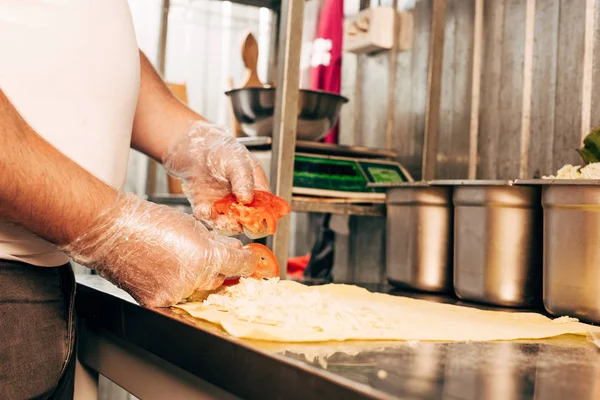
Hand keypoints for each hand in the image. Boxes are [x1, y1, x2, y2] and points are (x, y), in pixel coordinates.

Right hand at [60, 193, 257, 306]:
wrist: (110, 231)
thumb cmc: (147, 222)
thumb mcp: (191, 225)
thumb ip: (215, 240)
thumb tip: (232, 249)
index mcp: (206, 257)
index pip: (240, 266)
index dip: (248, 262)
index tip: (249, 261)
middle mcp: (193, 280)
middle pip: (221, 281)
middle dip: (221, 270)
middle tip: (215, 260)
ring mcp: (175, 294)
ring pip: (200, 292)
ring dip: (199, 281)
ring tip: (183, 261)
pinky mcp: (157, 302)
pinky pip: (179, 300)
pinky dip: (179, 289)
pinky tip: (170, 272)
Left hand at [162, 122, 269, 235]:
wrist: (196, 148)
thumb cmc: (223, 150)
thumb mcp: (237, 161)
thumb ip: (243, 179)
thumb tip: (247, 199)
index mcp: (258, 190)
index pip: (267, 211)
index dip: (263, 219)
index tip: (254, 219)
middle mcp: (243, 202)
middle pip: (248, 223)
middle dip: (240, 225)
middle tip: (231, 220)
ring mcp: (226, 207)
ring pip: (228, 225)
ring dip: (222, 225)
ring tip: (216, 218)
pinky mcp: (208, 208)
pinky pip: (208, 219)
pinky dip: (205, 217)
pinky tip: (202, 209)